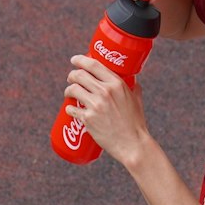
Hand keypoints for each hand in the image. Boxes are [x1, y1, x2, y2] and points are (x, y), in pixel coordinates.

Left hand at [63, 53, 151, 167]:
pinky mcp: (88, 119)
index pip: (93, 65)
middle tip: (71, 79)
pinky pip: (72, 109)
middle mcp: (105, 92)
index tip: (74, 60)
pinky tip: (69, 109)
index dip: (80, 60)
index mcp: (116, 84)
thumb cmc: (136, 123)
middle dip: (72, 75)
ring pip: (73, 89)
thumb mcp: (137, 100)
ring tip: (69, 93)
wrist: (132, 144)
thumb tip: (132, 80)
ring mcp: (95, 105)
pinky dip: (69, 108)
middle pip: (80, 75)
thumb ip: (133, 88)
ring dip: (68, 90)